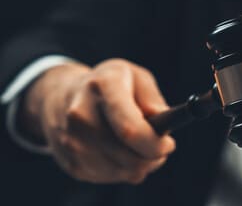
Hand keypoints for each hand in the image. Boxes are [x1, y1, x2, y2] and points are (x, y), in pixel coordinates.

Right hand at [21, 58, 175, 183]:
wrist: (60, 95)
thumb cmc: (109, 84)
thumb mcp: (136, 76)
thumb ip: (152, 97)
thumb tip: (161, 119)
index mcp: (103, 87)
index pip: (131, 129)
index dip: (155, 143)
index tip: (169, 144)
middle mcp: (82, 115)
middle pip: (129, 157)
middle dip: (153, 157)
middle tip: (160, 147)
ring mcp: (72, 141)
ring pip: (123, 171)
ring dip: (140, 165)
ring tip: (141, 146)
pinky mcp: (71, 163)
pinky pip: (110, 177)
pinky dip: (123, 170)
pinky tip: (122, 152)